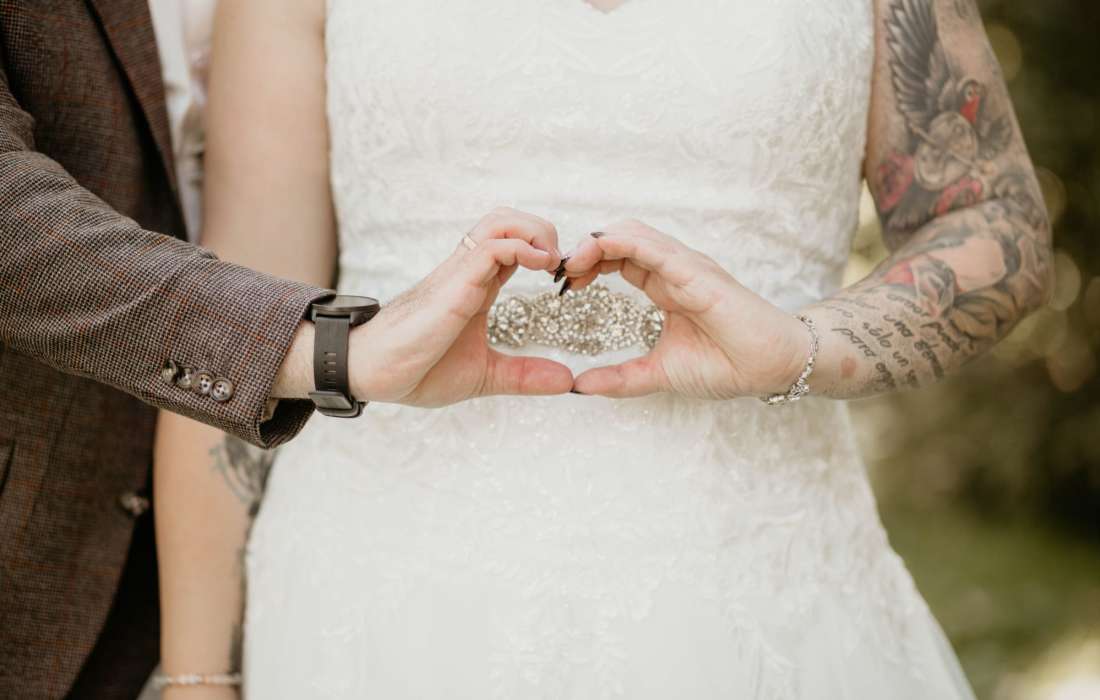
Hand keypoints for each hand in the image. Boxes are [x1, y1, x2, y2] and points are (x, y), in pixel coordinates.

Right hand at [348, 208, 572, 406]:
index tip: (565, 279)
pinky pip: (490, 248)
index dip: (545, 249)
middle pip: (507, 219)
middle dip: (544, 229)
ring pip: (499, 221)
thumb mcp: (484, 374)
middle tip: (562, 266)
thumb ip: (523, 375)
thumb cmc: (416, 368)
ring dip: (535, 231)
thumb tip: (566, 380)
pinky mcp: (453, 286)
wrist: (368, 373)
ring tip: (553, 263)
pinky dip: (522, 248)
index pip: (514, 243)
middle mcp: (468, 271)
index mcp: (477, 286)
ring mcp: (460, 274)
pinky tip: (541, 267)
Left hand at [561, 220, 810, 398]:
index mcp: (664, 286)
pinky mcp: (696, 273)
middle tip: (559, 273)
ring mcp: (685, 267)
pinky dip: (621, 243)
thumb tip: (579, 386)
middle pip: (618, 239)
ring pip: (632, 233)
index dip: (586, 265)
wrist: (772, 368)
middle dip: (584, 249)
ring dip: (595, 242)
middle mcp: (673, 269)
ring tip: (571, 263)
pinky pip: (653, 248)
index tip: (562, 285)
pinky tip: (597, 251)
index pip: (617, 259)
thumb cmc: (727, 365)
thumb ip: (621, 378)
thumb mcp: (659, 373)